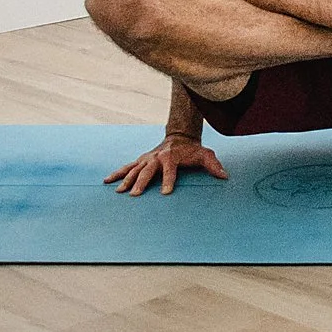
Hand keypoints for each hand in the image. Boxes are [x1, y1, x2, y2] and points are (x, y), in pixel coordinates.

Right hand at [103, 134, 227, 195]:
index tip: (165, 193)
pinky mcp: (141, 160)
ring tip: (119, 192)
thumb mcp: (205, 154)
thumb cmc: (192, 149)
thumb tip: (224, 176)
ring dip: (126, 180)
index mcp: (171, 156)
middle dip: (141, 182)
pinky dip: (117, 173)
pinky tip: (107, 181)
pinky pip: (127, 167)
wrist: (179, 136)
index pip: (170, 170)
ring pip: (134, 169)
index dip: (168, 180)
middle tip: (136, 195)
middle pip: (148, 170)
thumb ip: (214, 165)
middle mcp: (157, 157)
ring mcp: (147, 158)